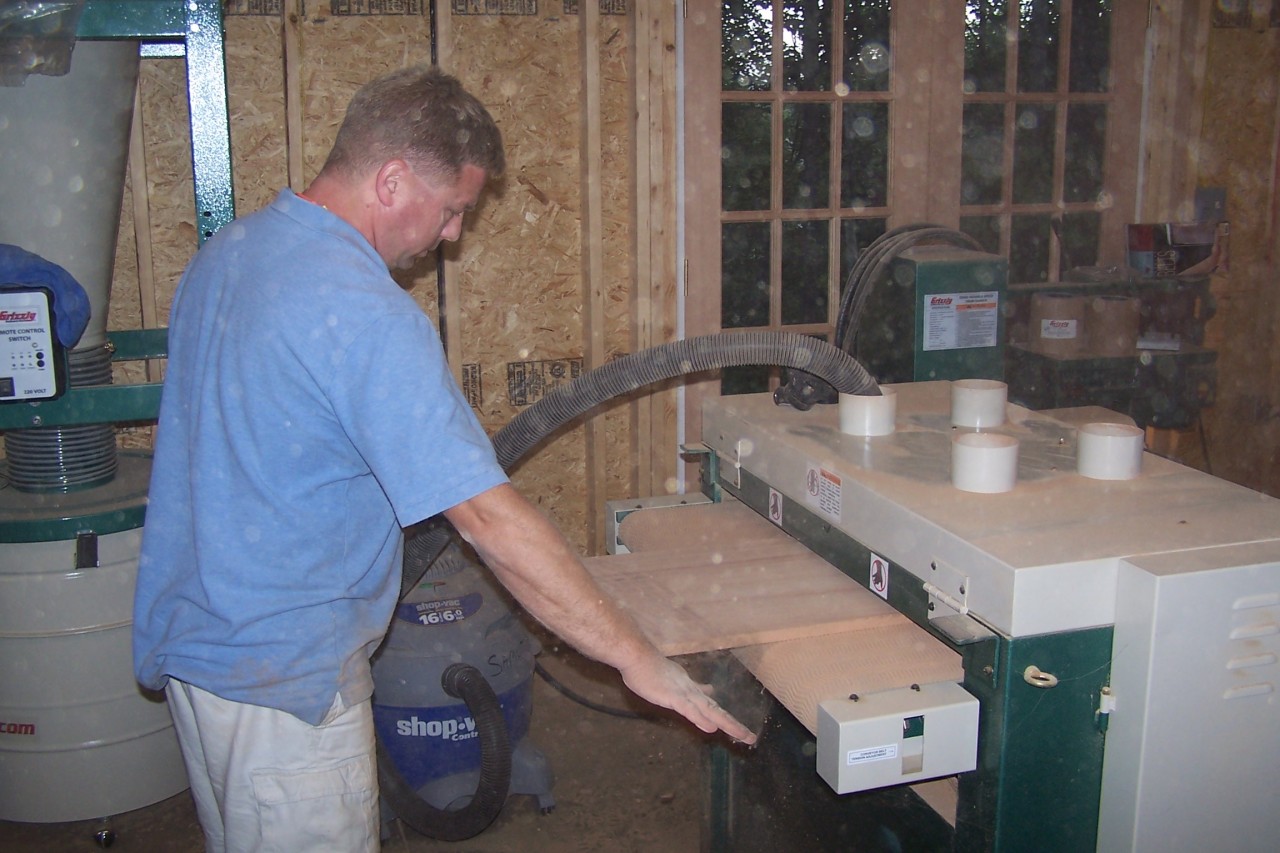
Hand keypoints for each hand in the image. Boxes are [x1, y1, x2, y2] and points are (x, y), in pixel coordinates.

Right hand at [620, 654, 756, 744]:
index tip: (736, 726)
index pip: (710, 704)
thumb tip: (703, 689)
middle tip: (750, 737)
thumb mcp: (671, 678)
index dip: (723, 716)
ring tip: (743, 735)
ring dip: (727, 723)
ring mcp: (683, 694)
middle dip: (733, 724)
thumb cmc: (648, 667)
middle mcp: (691, 691)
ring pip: (710, 711)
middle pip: (716, 709)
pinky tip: (712, 728)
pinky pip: (690, 710)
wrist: (637, 656)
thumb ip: (685, 685)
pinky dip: (702, 718)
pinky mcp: (673, 697)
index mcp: (690, 688)